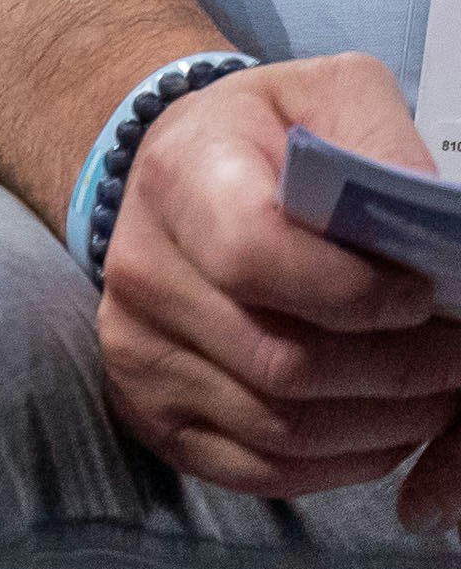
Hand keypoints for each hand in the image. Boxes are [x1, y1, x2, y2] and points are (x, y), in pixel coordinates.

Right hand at [93, 54, 460, 508]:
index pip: (256, 256)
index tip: (423, 294)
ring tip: (437, 393)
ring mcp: (138, 349)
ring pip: (281, 429)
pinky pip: (260, 471)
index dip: (356, 293)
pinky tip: (383, 424)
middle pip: (283, 363)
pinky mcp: (150, 410)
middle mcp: (141, 271)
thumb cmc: (265, 139)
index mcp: (180, 180)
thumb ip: (383, 143)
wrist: (176, 176)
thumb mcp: (326, 96)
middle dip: (401, 374)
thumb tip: (440, 224)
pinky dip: (343, 463)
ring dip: (385, 425)